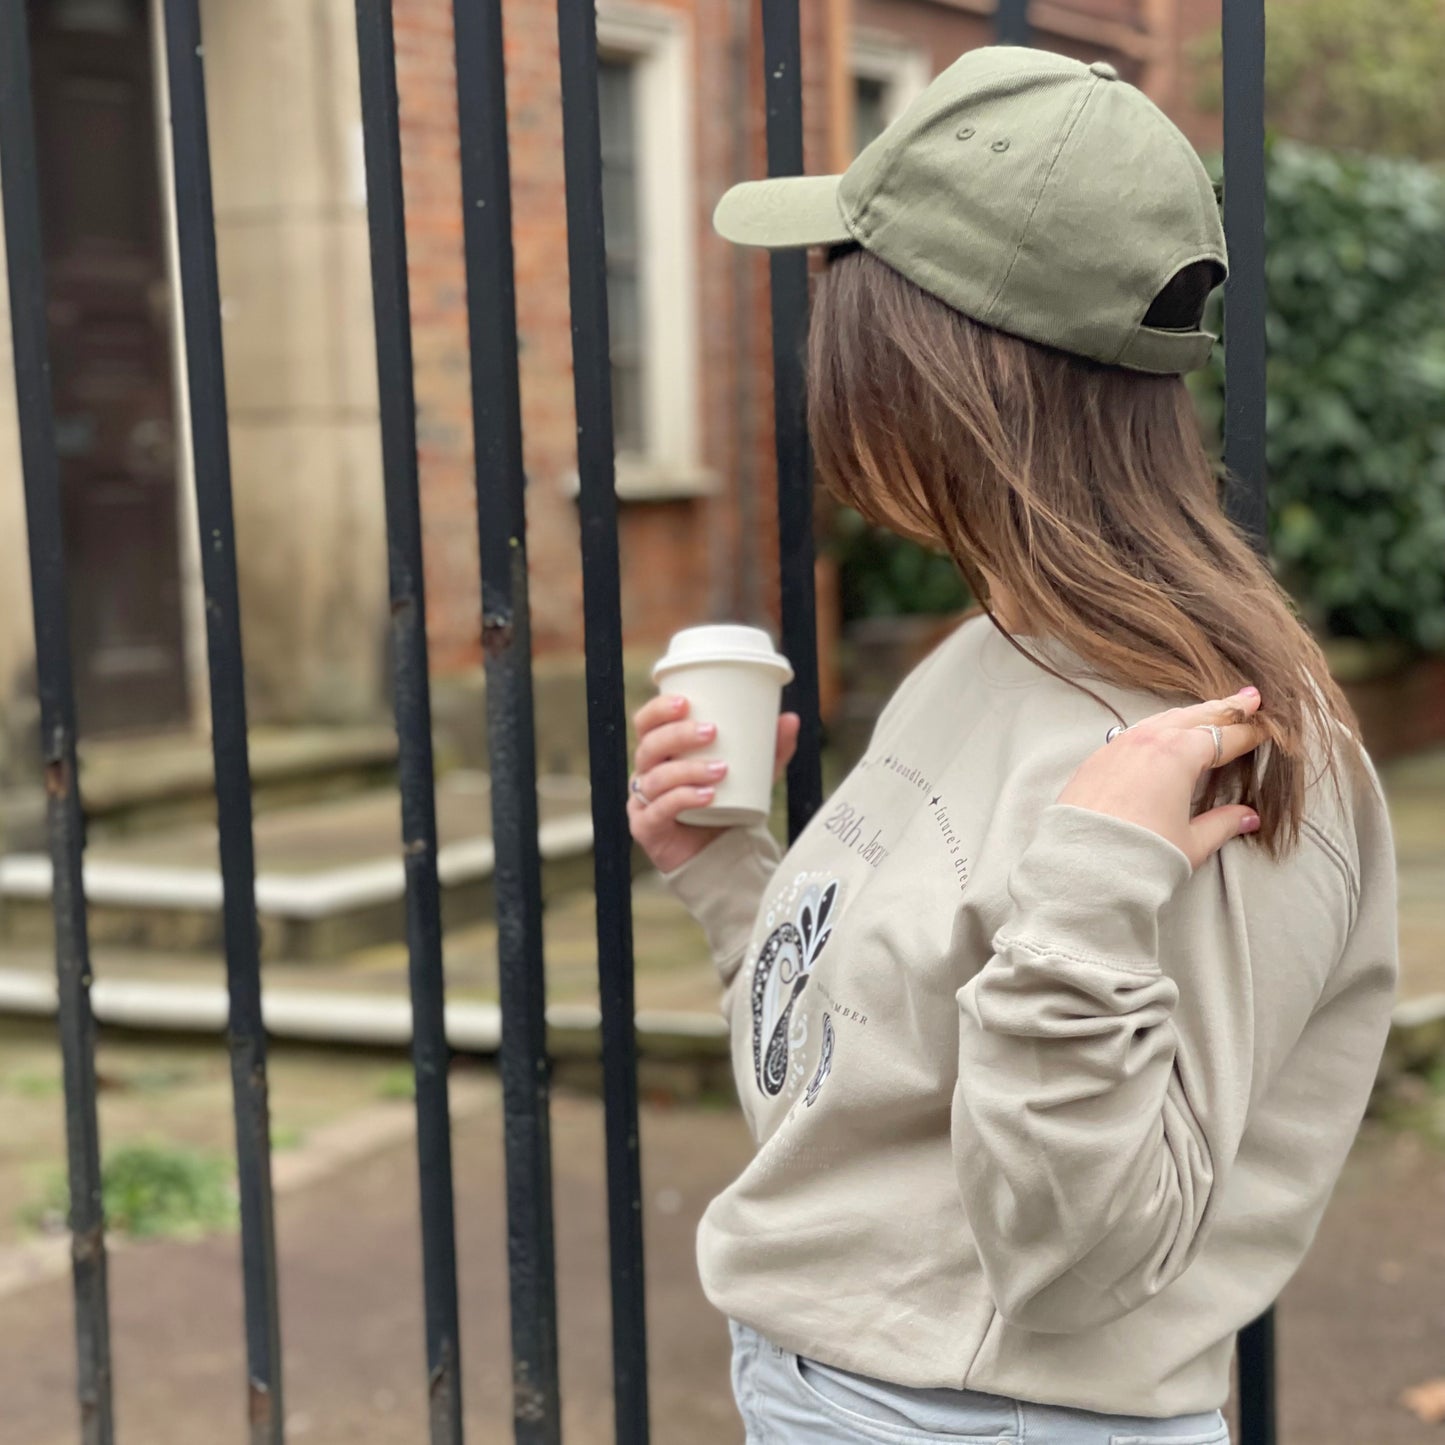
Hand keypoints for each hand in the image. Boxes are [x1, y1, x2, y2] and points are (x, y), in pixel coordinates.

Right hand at [628, 695, 799, 874]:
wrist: (720, 852)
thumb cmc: (728, 803)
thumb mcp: (753, 774)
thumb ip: (771, 749)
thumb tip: (791, 719)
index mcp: (662, 752)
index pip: (646, 723)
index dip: (658, 709)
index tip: (685, 701)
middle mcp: (646, 773)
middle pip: (648, 746)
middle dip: (677, 735)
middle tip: (712, 732)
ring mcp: (643, 802)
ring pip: (655, 778)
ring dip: (688, 769)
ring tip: (722, 769)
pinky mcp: (646, 828)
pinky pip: (658, 810)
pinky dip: (683, 799)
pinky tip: (707, 796)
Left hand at [1057, 687, 1263, 869]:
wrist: (1081, 867)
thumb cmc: (1140, 855)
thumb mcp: (1191, 842)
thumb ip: (1223, 824)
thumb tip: (1249, 817)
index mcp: (1178, 754)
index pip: (1224, 737)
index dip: (1249, 734)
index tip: (1268, 728)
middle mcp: (1148, 740)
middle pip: (1195, 717)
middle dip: (1225, 708)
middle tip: (1251, 698)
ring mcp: (1118, 745)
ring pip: (1162, 719)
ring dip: (1189, 715)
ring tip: (1210, 711)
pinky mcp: (1096, 759)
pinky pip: (1134, 731)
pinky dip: (1157, 727)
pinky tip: (1162, 732)